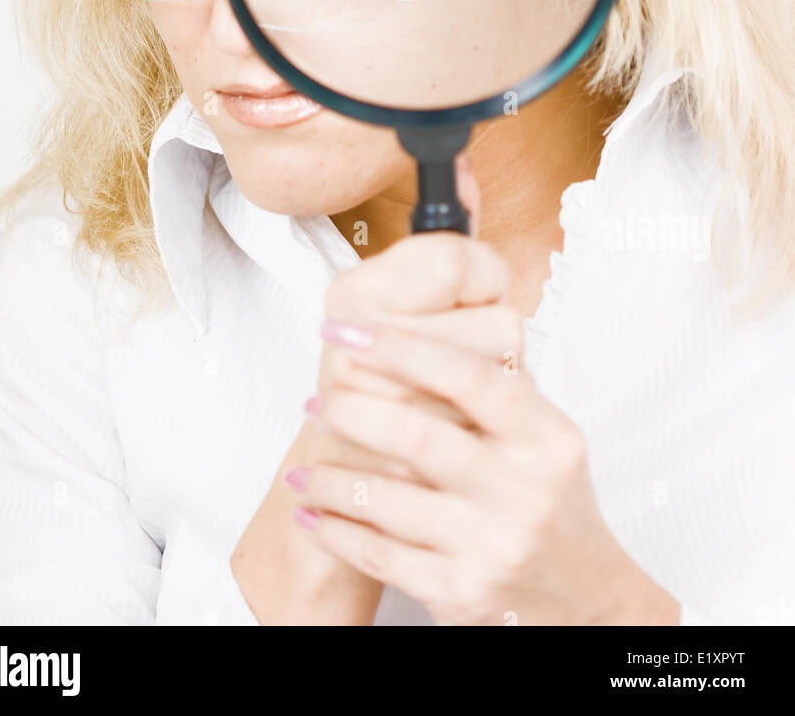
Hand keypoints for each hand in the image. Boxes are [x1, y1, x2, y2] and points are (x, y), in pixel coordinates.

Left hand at [288, 166, 680, 626]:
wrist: (583, 596)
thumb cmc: (549, 494)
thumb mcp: (544, 432)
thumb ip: (494, 376)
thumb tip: (430, 291)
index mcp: (545, 437)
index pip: (472, 376)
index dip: (404, 347)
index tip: (348, 327)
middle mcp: (523, 489)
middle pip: (422, 435)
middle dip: (355, 411)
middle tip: (317, 396)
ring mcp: (492, 545)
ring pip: (389, 501)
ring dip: (332, 479)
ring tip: (302, 468)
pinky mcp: (461, 593)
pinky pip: (380, 556)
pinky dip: (337, 533)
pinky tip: (313, 516)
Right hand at [309, 157, 520, 485]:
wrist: (344, 478)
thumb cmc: (387, 375)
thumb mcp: (411, 294)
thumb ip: (447, 234)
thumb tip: (464, 162)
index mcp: (353, 292)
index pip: (459, 258)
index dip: (481, 279)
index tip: (460, 296)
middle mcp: (357, 341)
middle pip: (500, 320)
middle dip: (493, 337)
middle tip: (454, 351)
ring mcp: (382, 402)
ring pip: (507, 369)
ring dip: (495, 382)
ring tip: (452, 392)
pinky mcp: (412, 455)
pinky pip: (496, 420)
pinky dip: (487, 425)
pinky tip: (455, 427)